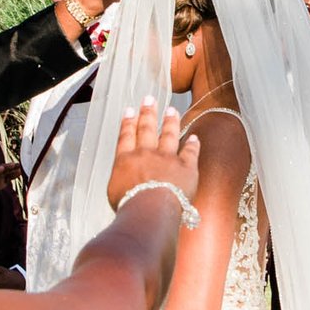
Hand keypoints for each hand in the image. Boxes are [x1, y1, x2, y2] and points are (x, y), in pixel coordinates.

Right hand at [104, 98, 203, 214]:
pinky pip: (190, 152)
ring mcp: (167, 158)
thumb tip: (124, 181)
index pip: (126, 137)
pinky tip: (195, 137)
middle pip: (147, 129)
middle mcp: (146, 154)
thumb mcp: (114, 192)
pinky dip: (193, 144)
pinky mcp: (186, 166)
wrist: (150, 209)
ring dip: (170, 121)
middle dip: (148, 113)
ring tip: (172, 110)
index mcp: (126, 160)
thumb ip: (121, 180)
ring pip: (169, 135)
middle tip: (149, 99)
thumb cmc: (129, 206)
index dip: (128, 122)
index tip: (130, 110)